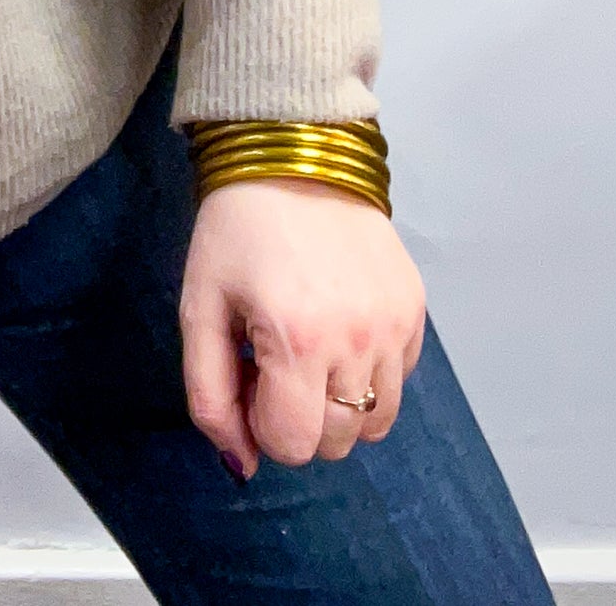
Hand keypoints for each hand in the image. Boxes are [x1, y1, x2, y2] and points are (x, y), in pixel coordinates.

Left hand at [179, 176, 423, 476]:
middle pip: (337, 441)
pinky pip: (400, 379)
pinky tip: (339, 323)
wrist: (293, 152)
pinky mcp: (415, 309)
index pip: (292, 445)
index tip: (249, 374)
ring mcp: (394, 325)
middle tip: (275, 358)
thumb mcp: (199, 306)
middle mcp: (356, 339)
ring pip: (376, 421)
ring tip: (310, 346)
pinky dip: (371, 371)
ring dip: (340, 402)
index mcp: (296, 340)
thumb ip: (210, 395)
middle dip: (300, 416)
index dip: (262, 421)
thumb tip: (242, 463)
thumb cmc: (237, 229)